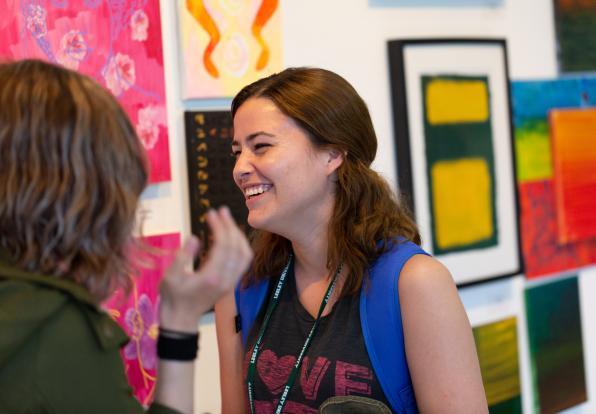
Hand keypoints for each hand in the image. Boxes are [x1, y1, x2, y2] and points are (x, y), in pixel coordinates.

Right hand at [159, 206, 252, 331]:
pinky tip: (232, 236)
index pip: (223, 245)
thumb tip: (195, 237)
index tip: (211, 213)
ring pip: (244, 253)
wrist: (181, 319)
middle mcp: (226, 279)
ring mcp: (231, 282)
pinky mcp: (231, 283)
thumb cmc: (172, 297)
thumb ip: (182, 256)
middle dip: (229, 225)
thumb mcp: (170, 277)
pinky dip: (241, 245)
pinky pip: (244, 261)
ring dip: (237, 234)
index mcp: (211, 277)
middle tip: (221, 210)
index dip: (219, 226)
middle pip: (236, 247)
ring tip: (227, 219)